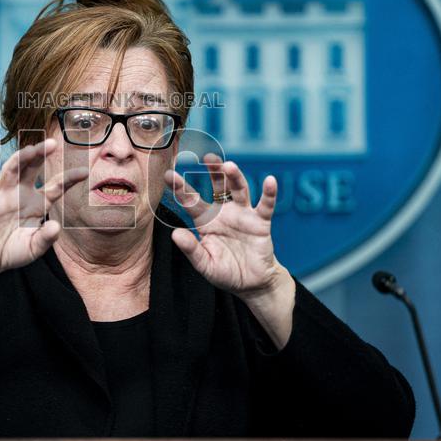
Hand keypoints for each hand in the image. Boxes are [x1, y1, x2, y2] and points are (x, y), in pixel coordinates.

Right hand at [0, 138, 87, 281]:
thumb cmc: (12, 250)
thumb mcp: (33, 248)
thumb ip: (45, 239)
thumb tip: (55, 226)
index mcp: (37, 203)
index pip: (56, 186)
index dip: (69, 178)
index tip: (84, 172)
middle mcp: (21, 194)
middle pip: (32, 168)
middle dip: (41, 154)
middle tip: (52, 143)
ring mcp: (3, 195)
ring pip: (12, 170)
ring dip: (20, 158)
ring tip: (30, 149)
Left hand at [165, 154, 294, 347]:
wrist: (251, 284)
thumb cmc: (225, 272)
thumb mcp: (205, 264)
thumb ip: (192, 250)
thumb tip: (175, 234)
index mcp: (206, 221)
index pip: (192, 201)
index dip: (181, 188)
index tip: (169, 175)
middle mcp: (224, 212)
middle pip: (217, 187)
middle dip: (213, 171)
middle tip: (206, 157)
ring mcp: (243, 215)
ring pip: (239, 190)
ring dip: (235, 177)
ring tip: (229, 166)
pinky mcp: (260, 222)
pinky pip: (265, 205)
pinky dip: (269, 193)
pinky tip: (270, 181)